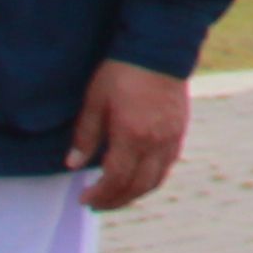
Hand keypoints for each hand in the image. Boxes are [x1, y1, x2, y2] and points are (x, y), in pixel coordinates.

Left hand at [70, 61, 191, 209]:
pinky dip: (151, 178)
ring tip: (116, 195)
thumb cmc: (122, 72)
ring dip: (134, 194)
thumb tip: (73, 164)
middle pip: (137, 186)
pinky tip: (137, 176)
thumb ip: (85, 136)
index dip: (99, 194)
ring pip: (155, 180)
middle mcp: (155, 142)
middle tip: (96, 203)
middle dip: (115, 201)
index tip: (83, 197)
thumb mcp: (95, 101)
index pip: (116, 179)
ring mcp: (171, 138)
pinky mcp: (179, 131)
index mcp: (132, 135)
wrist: (159, 48)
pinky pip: (167, 165)